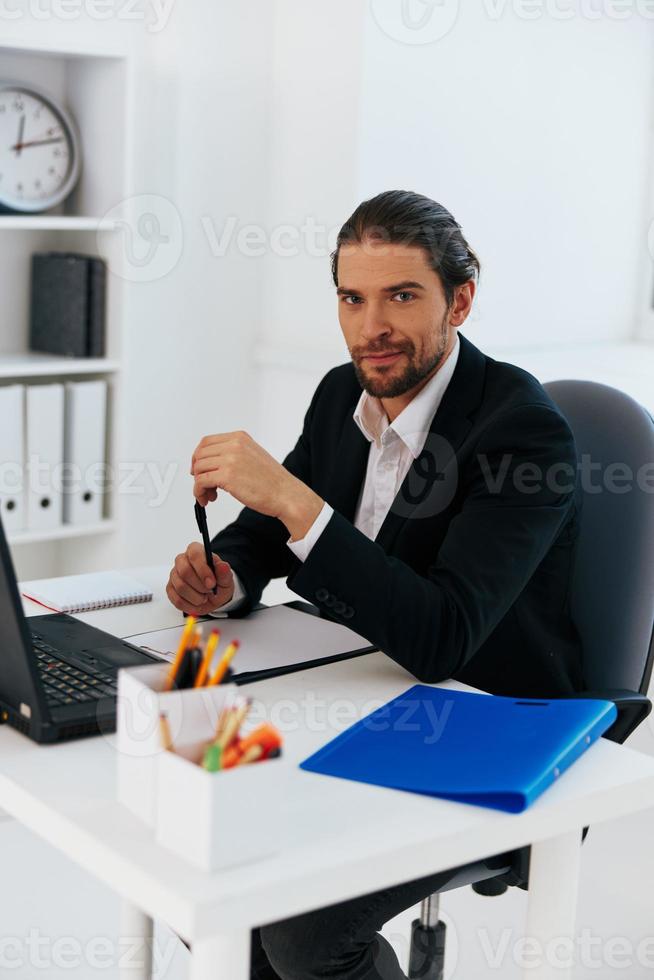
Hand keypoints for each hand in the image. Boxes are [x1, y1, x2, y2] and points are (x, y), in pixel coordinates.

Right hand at [166, 542, 234, 615]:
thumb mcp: (226, 579)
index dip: (203, 570)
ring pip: (180, 587)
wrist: (213, 596)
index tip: (212, 583)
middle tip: (209, 591)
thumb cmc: (218, 583)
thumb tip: (223, 566)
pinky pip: (177, 600)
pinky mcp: (170, 589)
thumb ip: (224, 573)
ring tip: (205, 597)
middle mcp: (182, 560)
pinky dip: (190, 605)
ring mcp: (174, 575)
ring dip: (196, 597)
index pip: (195, 555)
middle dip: (200, 586)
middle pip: (185, 572)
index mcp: (196, 551)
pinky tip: (197, 603)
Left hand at [190, 430, 323, 538]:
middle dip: (197, 472)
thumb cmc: (273, 481)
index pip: (206, 442)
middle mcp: (234, 445)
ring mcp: (230, 459)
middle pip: (199, 455)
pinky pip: (200, 482)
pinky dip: (199, 492)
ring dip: (199, 484)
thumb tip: (211, 463)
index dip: (198, 456)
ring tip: (210, 494)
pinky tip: (207, 499)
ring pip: (198, 469)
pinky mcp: (227, 476)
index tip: (198, 468)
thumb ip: (233, 454)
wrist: (286, 494)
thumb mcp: (252, 456)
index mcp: (240, 438)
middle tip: (204, 485)